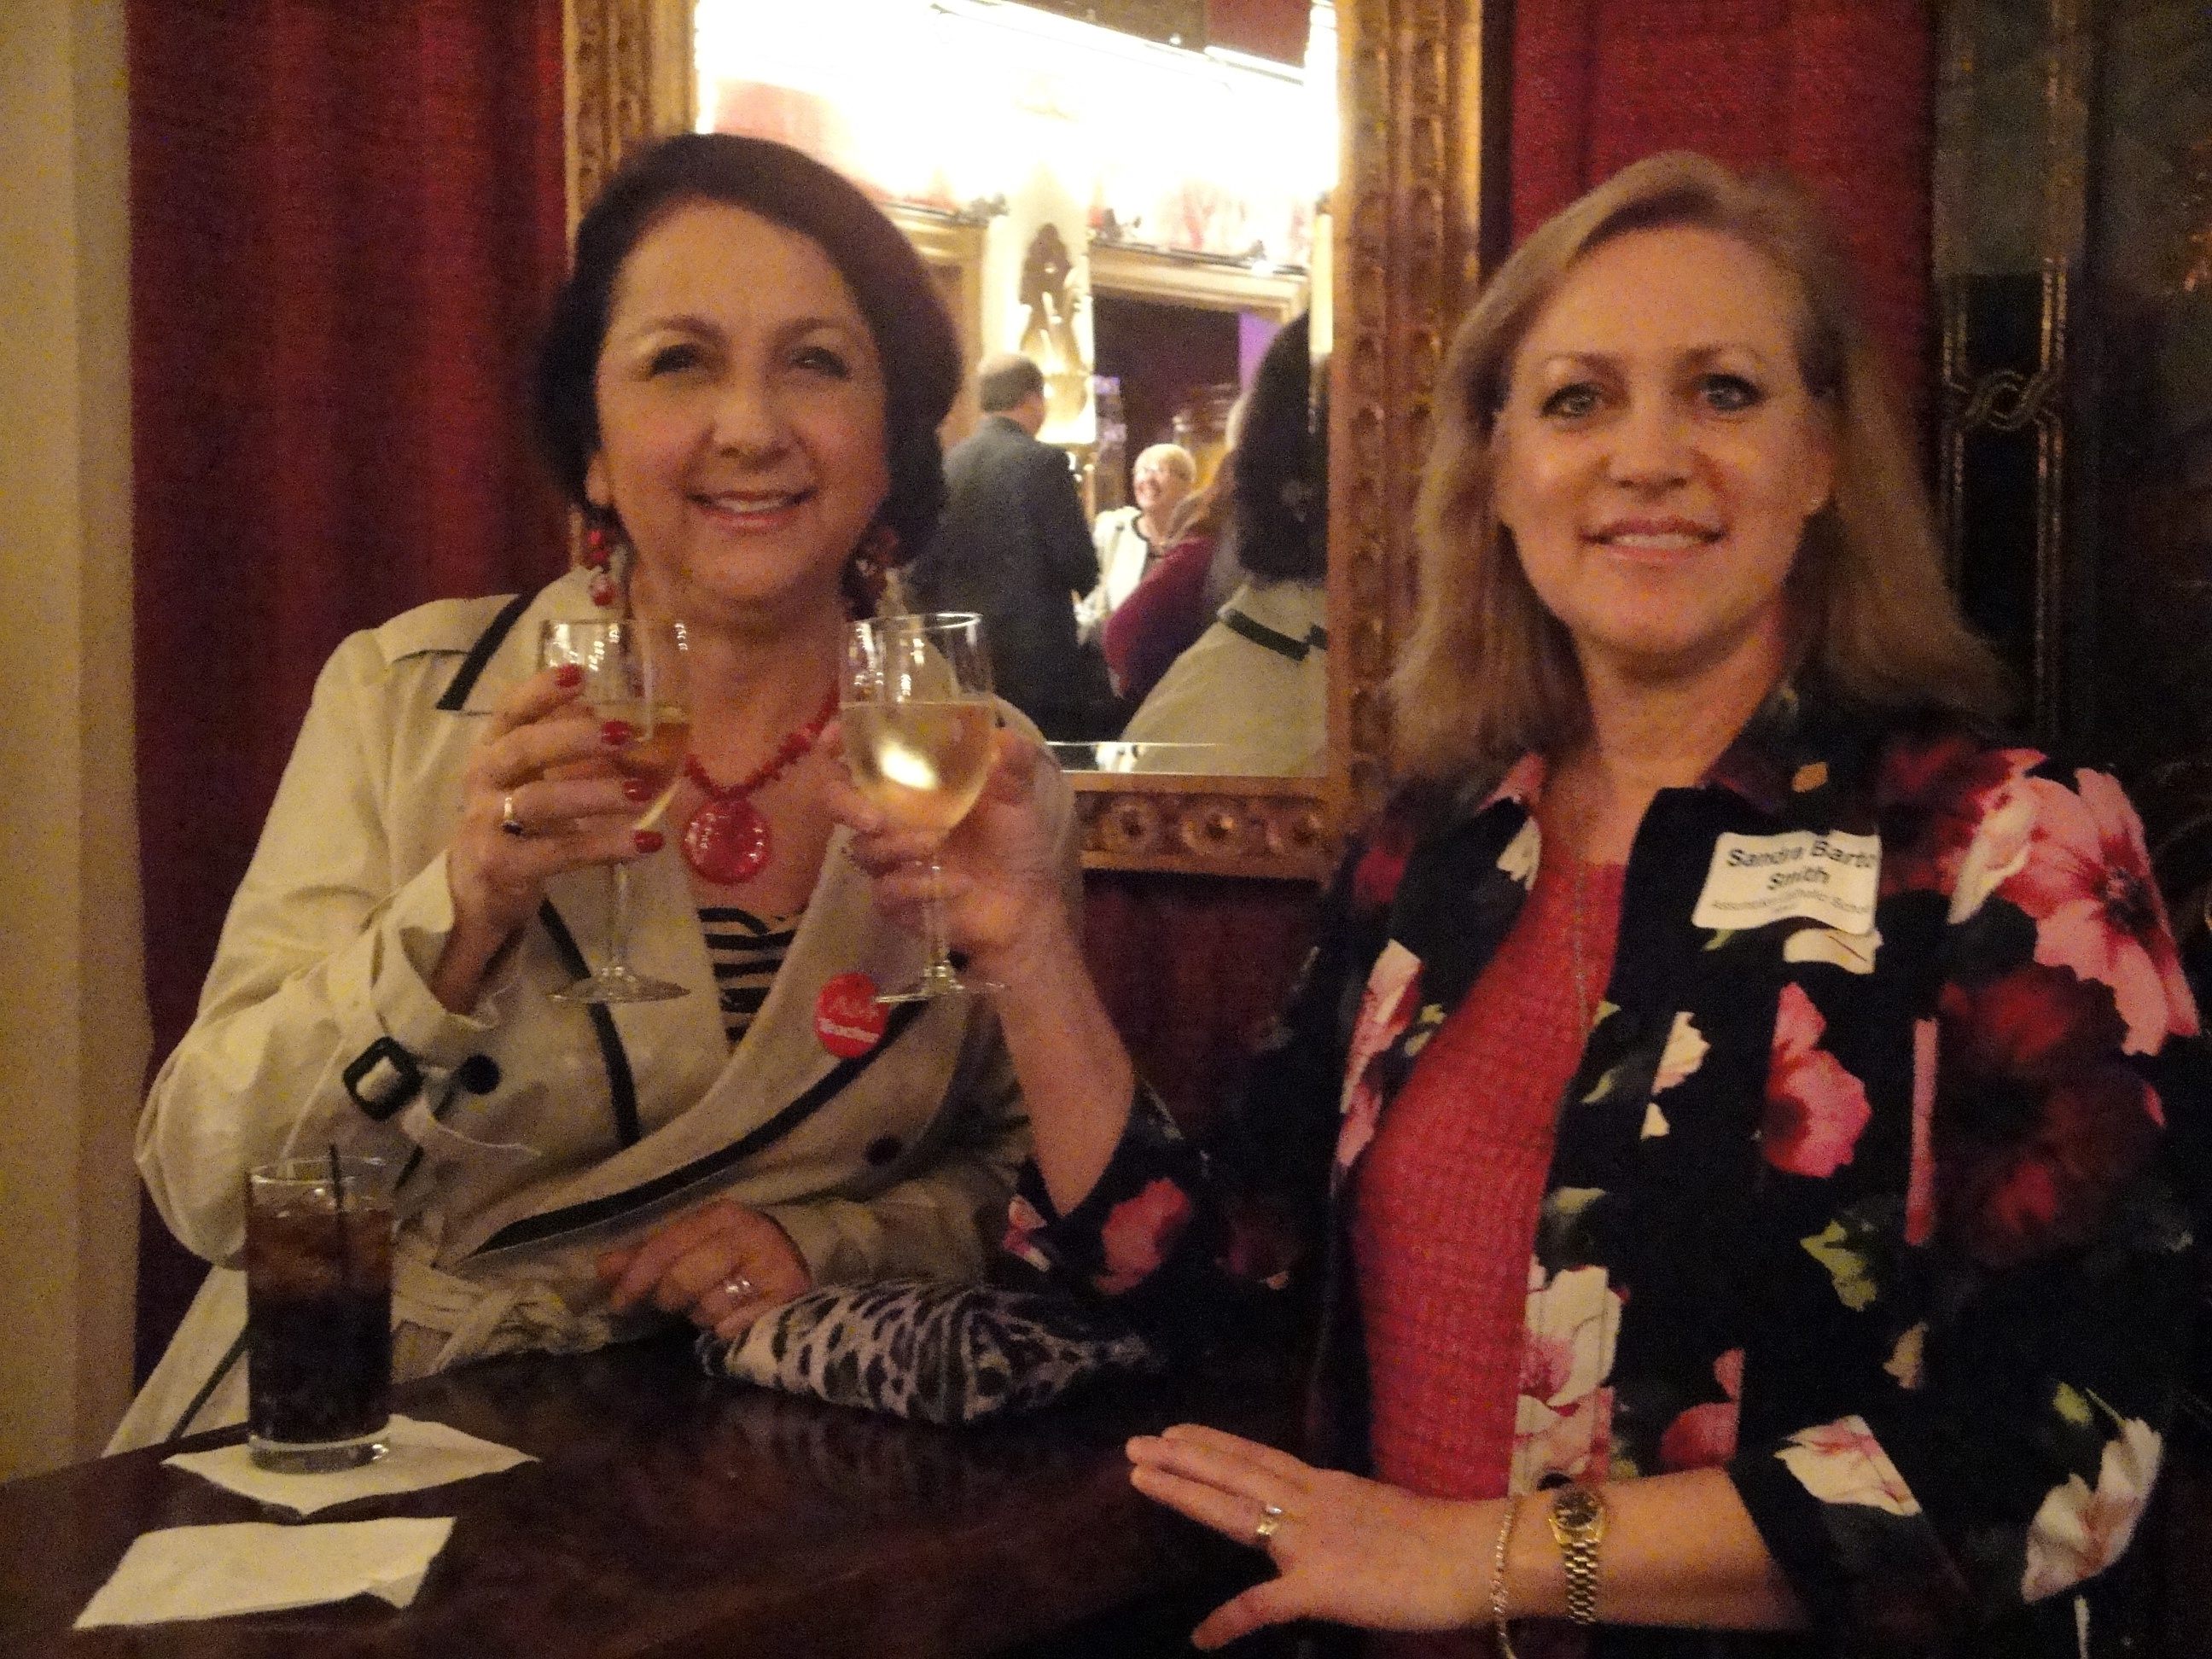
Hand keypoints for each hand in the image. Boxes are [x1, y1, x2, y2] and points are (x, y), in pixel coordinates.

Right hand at [436, 665, 662, 1006]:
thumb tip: (604, 711)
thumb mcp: (530, 782)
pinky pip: (558, 853)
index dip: (539, 691)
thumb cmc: (511, 828)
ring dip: (594, 794)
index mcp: (490, 754)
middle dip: (572, 738)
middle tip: (624, 733)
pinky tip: (647, 841)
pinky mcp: (503, 867)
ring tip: (643, 792)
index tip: (579, 674)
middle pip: (521, 750)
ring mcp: (486, 826)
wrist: (472, 897)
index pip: (507, 712)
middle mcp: (481, 783)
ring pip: (538, 802)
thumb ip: (560, 749)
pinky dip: (605, 846)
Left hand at [596, 1199, 812, 1340]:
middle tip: (674, 1303)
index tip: (618, 1303)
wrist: (793, 1269)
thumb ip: (646, 1257)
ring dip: (702, 1315)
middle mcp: (749, 1234)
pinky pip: (733, 1328)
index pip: (665, 1246)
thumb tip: (601, 1268)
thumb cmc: (732, 1258)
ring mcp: (772, 1265)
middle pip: (682, 1280)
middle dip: (671, 1298)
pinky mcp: (787, 1300)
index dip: (636, 1276)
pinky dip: (726, 1330)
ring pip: (708, 1307)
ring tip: (714, 1305)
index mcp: (721, 1215)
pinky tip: (734, 1318)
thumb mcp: (691, 1248)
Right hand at [825, 725, 1071, 970]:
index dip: (838, 744)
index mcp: (910, 785)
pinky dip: (919, 885)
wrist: (1025, 904)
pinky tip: (956, 884)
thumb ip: (1013, 763)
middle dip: (845, 804)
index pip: (859, 758)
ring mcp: (889, 861)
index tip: (833, 739)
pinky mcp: (895, 901)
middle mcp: (890, 818)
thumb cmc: (1014, 843)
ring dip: (898, 845)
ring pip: (863, 849)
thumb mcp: (1017, 797)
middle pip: (836, 802)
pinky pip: (887, 891)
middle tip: (873, 817)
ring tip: (938, 844)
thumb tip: (1003, 737)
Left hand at [1126, 1424, 1494, 1649]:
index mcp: (1326, 1485)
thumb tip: (1326, 1517)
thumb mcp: (1380, 1510)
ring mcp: (1311, 1541)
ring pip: (1236, 1510)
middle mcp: (1310, 1501)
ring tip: (1141, 1479)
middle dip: (1183, 1457)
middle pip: (1234, 1472)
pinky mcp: (1321, 1587)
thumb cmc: (1442, 1538)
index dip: (1214, 1444)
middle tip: (1135, 1443)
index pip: (1258, 1458)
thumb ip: (1344, 1512)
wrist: (1475, 1555)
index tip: (1175, 1430)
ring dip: (1186, 1494)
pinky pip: (1265, 1605)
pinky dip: (1230, 1620)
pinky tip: (1202, 1636)